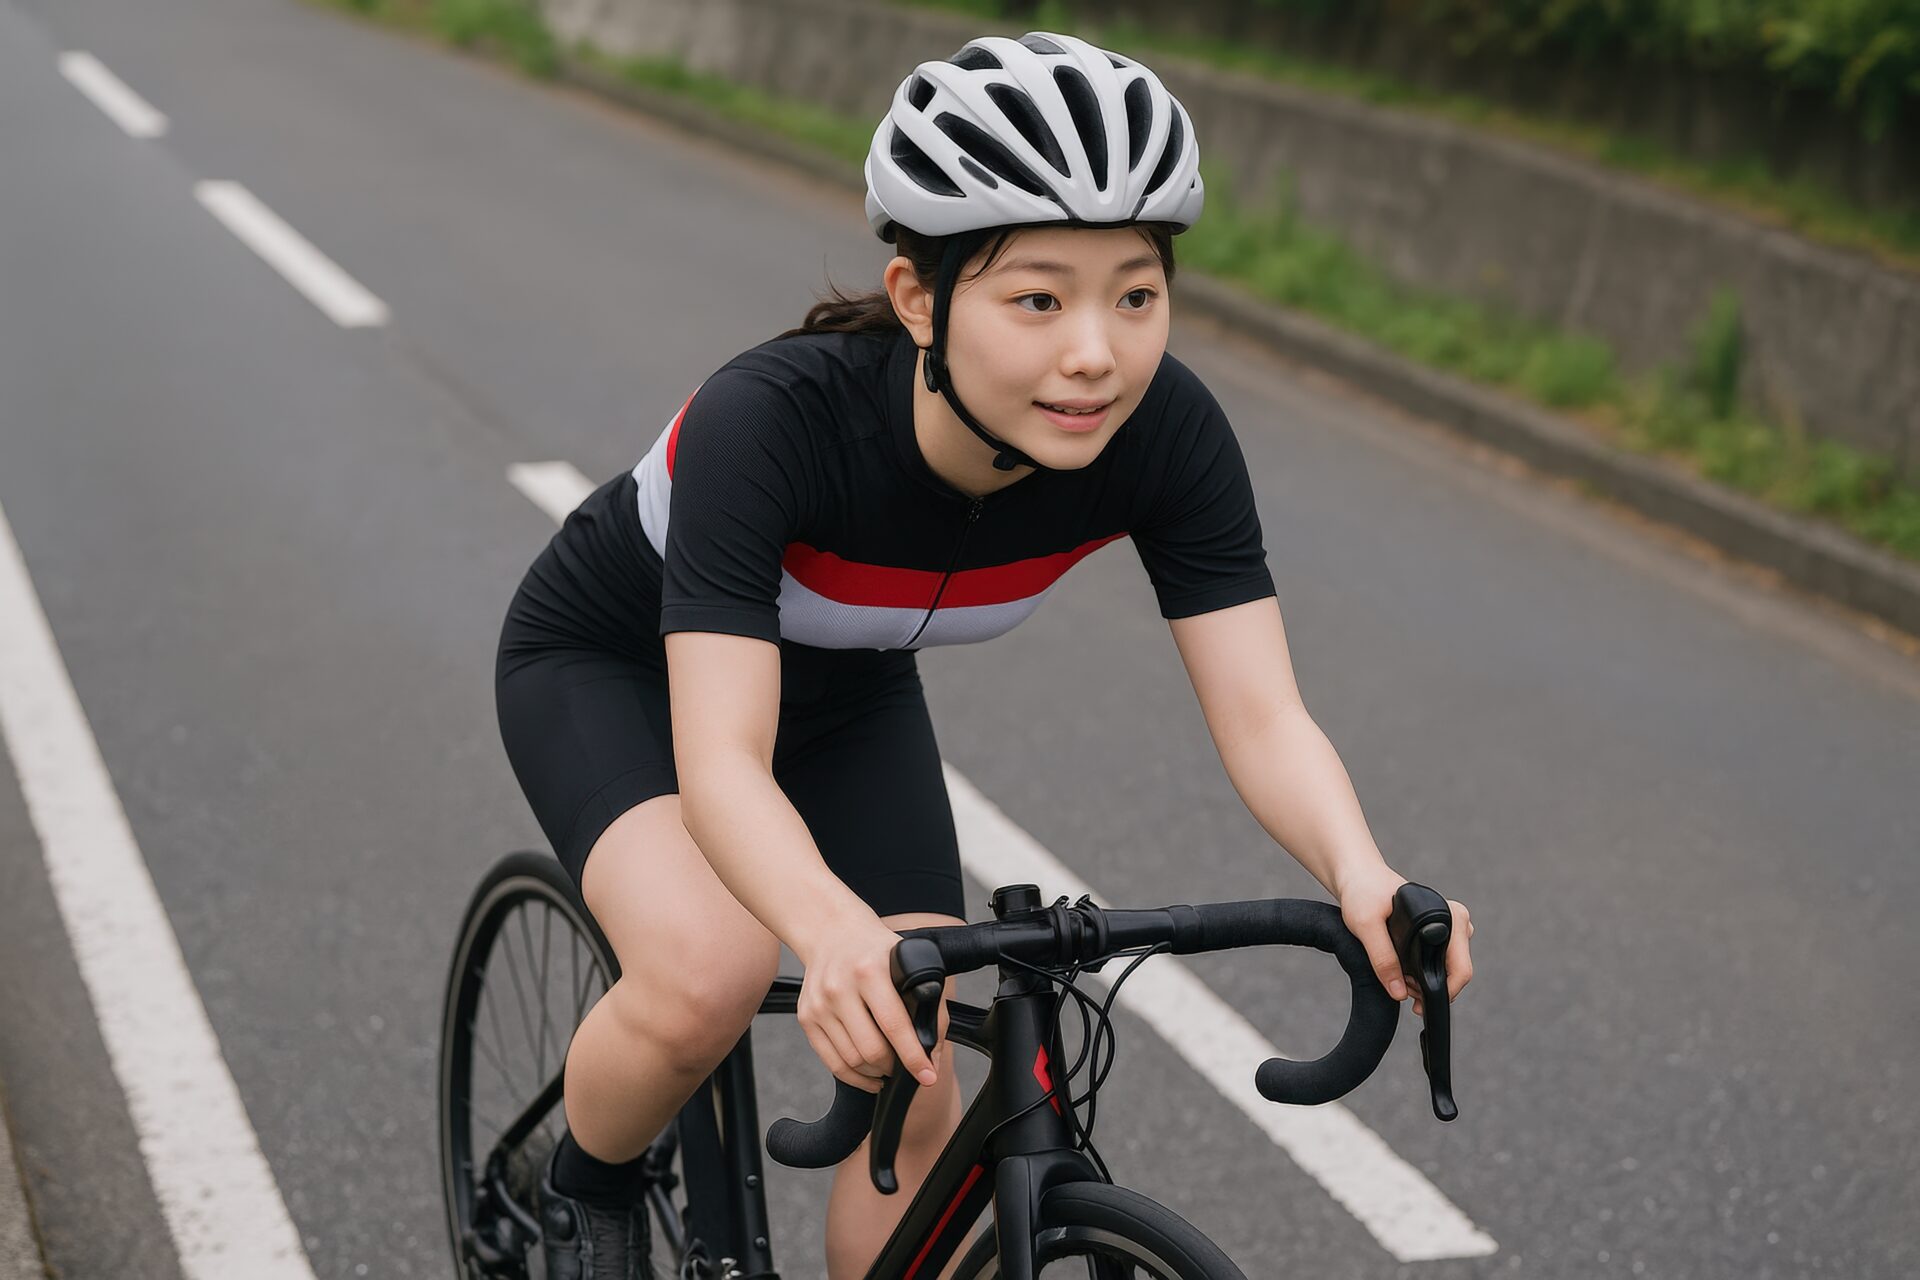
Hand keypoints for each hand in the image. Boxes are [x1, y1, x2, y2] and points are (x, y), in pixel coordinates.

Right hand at [794, 912, 939, 1094]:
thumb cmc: (877, 951)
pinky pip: (831, 1061)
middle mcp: (839, 987)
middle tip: (906, 1066)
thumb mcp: (907, 964)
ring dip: (875, 1073)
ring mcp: (818, 1004)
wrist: (832, 932)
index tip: (928, 1076)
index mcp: (869, 971)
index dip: (913, 1056)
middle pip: (870, 1049)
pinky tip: (869, 1075)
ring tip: (888, 1068)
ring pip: (850, 1060)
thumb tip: (933, 1055)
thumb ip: (928, 1005)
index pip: (894, 1024)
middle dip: (893, 1067)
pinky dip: (853, 1076)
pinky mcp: (806, 1017)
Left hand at [1337, 863, 1474, 1015]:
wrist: (1358, 876)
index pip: (1461, 966)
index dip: (1443, 990)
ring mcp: (1448, 926)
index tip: (1417, 1002)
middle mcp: (1454, 920)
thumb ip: (1382, 958)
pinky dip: (1425, 973)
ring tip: (1399, 980)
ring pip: (1449, 968)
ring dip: (1427, 982)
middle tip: (1403, 990)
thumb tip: (1400, 993)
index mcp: (1447, 914)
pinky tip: (1403, 973)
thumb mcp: (1366, 925)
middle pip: (1457, 970)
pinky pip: (1441, 961)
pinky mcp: (1438, 931)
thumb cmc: (1363, 892)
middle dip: (1433, 988)